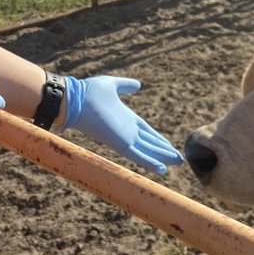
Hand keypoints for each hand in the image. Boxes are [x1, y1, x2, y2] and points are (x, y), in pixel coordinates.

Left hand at [60, 75, 182, 173]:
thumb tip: (138, 85)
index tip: (169, 144)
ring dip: (163, 157)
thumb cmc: (88, 91)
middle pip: (150, 142)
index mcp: (125, 118)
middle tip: (179, 159)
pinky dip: (150, 162)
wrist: (74, 98)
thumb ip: (125, 85)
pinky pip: (138, 155)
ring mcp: (124, 137)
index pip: (146, 130)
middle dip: (164, 150)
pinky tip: (162, 169)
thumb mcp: (112, 85)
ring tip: (177, 163)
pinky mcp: (120, 143)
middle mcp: (126, 130)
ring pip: (148, 150)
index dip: (158, 138)